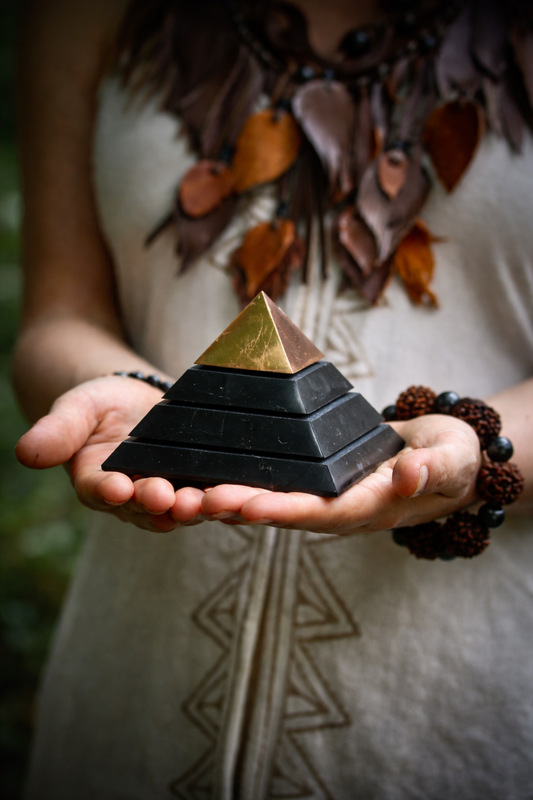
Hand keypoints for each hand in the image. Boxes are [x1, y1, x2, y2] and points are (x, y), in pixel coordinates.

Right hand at [15, 376, 204, 531]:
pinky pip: (209, 496)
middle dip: (158, 503)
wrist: (135, 401)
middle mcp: (132, 498)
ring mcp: (167, 494)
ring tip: (204, 500)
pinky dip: (220, 498)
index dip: (108, 491)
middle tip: (170, 499)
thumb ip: (57, 431)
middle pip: (144, 507)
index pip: (99, 491)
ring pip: (179, 508)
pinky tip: (235, 495)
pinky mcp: (196, 486)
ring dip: (193, 507)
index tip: (117, 488)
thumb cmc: (99, 405)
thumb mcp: (75, 408)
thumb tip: (26, 452)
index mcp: (96, 483)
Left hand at [194, 414, 482, 534]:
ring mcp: (331, 498)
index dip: (286, 511)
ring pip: (277, 504)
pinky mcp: (321, 483)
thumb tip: (407, 476)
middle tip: (197, 500)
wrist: (447, 457)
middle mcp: (345, 509)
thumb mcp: (453, 457)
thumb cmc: (453, 455)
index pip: (325, 512)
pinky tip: (212, 477)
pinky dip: (246, 485)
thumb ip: (433, 467)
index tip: (245, 507)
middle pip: (288, 513)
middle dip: (242, 508)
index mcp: (375, 506)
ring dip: (234, 501)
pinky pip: (281, 487)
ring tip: (189, 494)